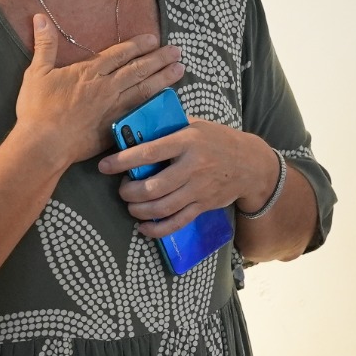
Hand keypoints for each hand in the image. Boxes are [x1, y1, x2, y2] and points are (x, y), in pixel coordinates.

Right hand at [15, 16, 184, 168]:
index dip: (138, 45)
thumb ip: (45, 45)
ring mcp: (114, 108)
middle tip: (178, 51)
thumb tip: (41, 17)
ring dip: (164, 78)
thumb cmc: (38, 109)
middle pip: (138, 70)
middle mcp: (107, 87)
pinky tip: (166, 100)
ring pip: (144, 89)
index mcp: (89, 72)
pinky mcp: (116, 127)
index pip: (119, 54)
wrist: (44, 144)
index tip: (154, 39)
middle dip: (159, 59)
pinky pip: (140, 111)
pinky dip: (154, 104)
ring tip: (180, 70)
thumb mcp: (37, 72)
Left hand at [100, 118, 276, 237]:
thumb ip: (169, 129)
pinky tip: (144, 227)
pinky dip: (157, 229)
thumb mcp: (195, 126)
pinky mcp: (203, 206)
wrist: (250, 164)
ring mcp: (199, 189)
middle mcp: (193, 167)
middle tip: (123, 189)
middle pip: (153, 187)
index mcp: (187, 142)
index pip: (149, 153)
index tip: (105, 165)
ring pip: (162, 208)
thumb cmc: (218, 140)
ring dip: (139, 210)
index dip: (123, 161)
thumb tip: (136, 131)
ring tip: (132, 206)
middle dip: (130, 192)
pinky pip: (177, 222)